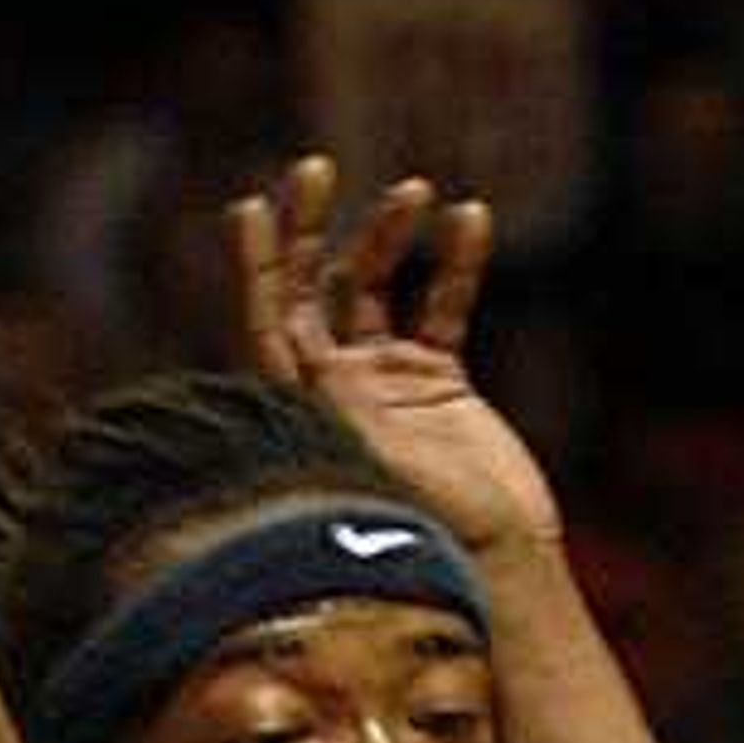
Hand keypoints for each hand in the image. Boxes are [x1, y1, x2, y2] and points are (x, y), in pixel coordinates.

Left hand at [227, 158, 560, 562]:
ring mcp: (385, 384)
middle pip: (309, 289)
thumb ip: (341, 422)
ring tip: (419, 193)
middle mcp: (333, 391)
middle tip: (314, 168)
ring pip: (374, 287)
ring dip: (388, 234)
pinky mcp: (437, 384)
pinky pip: (442, 308)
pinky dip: (456, 264)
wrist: (492, 574)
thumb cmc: (425, 542)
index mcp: (302, 413)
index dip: (254, 268)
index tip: (251, 209)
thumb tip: (318, 375)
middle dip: (309, 227)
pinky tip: (471, 220)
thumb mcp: (366, 478)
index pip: (264, 324)